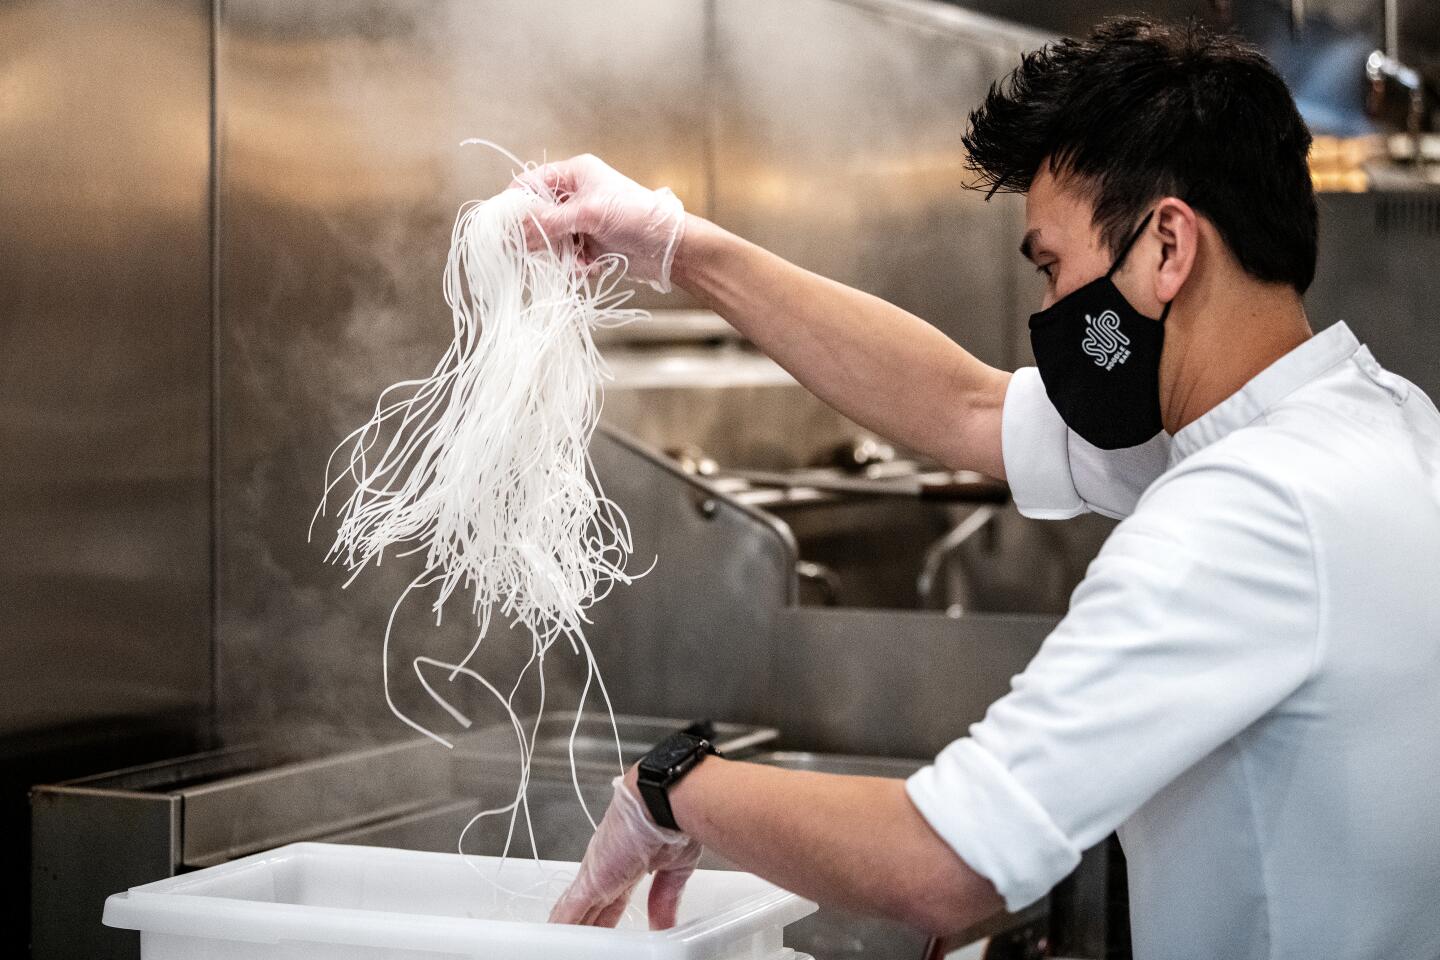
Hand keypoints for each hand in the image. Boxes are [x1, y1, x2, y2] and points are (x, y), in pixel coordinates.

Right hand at [513, 154, 685, 292]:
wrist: (668, 246)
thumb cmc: (635, 215)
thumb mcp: (588, 213)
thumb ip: (549, 222)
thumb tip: (514, 231)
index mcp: (574, 174)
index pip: (531, 183)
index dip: (516, 203)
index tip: (504, 225)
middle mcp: (575, 196)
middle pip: (537, 216)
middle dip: (540, 237)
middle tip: (542, 251)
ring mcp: (582, 222)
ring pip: (551, 241)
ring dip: (561, 255)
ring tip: (578, 261)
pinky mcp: (590, 245)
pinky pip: (568, 257)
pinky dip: (576, 266)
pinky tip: (591, 268)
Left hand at [548, 774, 701, 928]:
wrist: (663, 800)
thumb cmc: (672, 818)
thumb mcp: (675, 868)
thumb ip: (666, 896)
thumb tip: (664, 922)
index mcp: (629, 864)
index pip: (613, 901)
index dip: (605, 917)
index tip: (601, 930)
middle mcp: (609, 869)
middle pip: (591, 908)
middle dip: (585, 926)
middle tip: (576, 941)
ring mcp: (597, 874)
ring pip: (575, 910)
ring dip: (570, 928)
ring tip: (557, 943)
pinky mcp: (590, 881)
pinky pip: (570, 910)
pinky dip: (562, 925)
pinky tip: (552, 936)